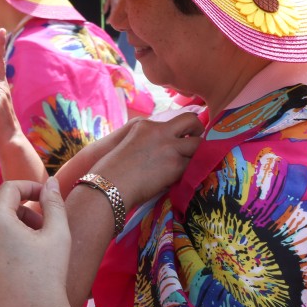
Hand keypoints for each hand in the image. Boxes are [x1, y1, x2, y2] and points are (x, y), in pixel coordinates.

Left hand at [0, 178, 73, 306]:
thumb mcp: (59, 234)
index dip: (31, 187)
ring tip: (32, 243)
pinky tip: (16, 262)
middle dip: (21, 208)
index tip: (46, 197)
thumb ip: (54, 201)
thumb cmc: (49, 275)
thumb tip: (49, 181)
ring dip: (10, 225)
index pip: (10, 188)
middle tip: (43, 224)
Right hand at [87, 113, 203, 208]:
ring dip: (197, 154)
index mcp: (145, 125)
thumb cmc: (110, 172)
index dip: (183, 129)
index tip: (185, 136)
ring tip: (192, 163)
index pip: (174, 119)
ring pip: (198, 145)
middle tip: (197, 144)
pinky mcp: (175, 165)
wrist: (108, 187)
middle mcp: (160, 131)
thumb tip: (162, 152)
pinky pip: (194, 165)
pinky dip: (192, 171)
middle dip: (198, 131)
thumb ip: (146, 141)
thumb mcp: (127, 144)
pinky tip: (186, 176)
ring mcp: (169, 147)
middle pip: (192, 121)